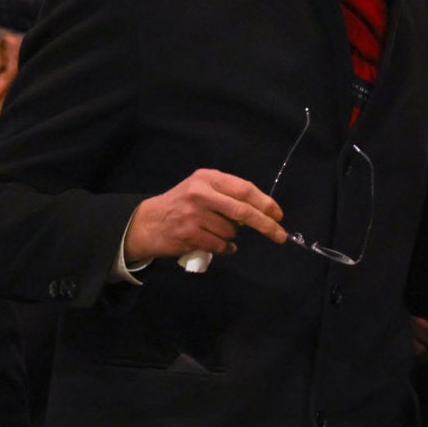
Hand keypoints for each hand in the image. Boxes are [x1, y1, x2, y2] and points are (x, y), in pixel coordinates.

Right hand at [123, 169, 286, 263]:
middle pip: (243, 210)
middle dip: (266, 224)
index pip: (244, 189)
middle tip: (280, 235)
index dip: (265, 202)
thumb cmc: (181, 204)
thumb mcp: (202, 188)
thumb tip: (261, 211)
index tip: (278, 214)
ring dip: (232, 236)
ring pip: (232, 230)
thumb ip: (227, 194)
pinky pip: (220, 245)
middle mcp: (201, 193)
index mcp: (208, 178)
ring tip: (216, 231)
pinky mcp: (189, 235)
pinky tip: (217, 244)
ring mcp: (194, 215)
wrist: (147, 222)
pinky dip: (225, 247)